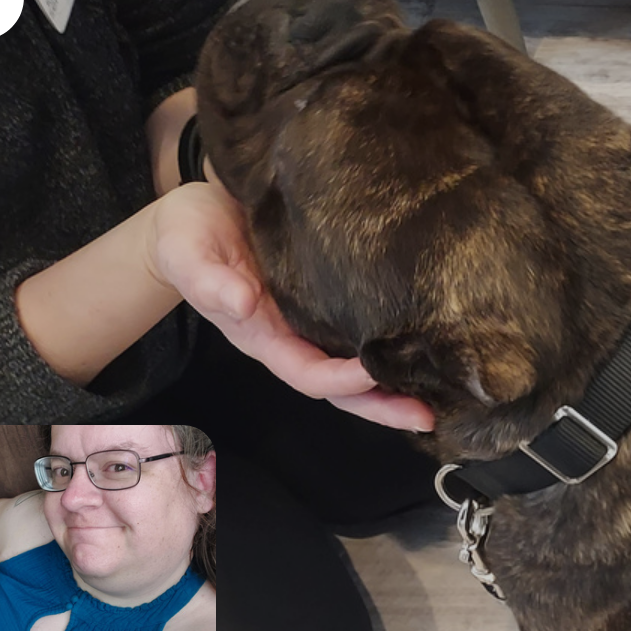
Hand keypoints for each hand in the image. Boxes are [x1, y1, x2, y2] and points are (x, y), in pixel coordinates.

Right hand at [144, 181, 434, 431]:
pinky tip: (430, 344)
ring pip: (359, 365)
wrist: (197, 214)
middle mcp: (293, 337)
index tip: (375, 374)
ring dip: (397, 383)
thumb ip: (208, 280)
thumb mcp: (188, 251)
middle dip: (382, 405)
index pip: (307, 373)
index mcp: (262, 335)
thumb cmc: (189, 236)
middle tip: (428, 416)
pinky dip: (395, 345)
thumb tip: (241, 304)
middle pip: (341, 388)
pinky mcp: (331, 297)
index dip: (340, 381)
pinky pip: (365, 331)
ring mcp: (313, 322)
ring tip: (442, 392)